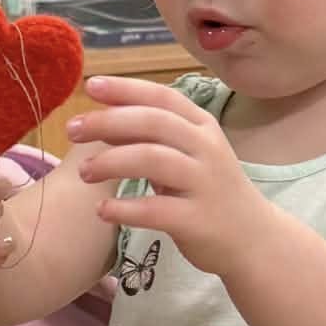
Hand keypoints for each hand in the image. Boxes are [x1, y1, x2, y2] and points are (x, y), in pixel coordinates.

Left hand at [67, 76, 270, 275]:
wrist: (254, 239)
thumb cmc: (210, 190)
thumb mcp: (187, 155)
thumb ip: (151, 137)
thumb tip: (102, 119)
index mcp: (202, 126)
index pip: (162, 97)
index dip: (126, 89)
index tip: (91, 86)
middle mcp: (206, 149)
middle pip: (152, 123)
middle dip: (107, 122)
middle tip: (71, 130)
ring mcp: (204, 184)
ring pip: (152, 160)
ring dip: (111, 162)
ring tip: (83, 173)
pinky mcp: (198, 220)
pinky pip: (155, 209)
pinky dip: (124, 208)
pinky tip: (102, 210)